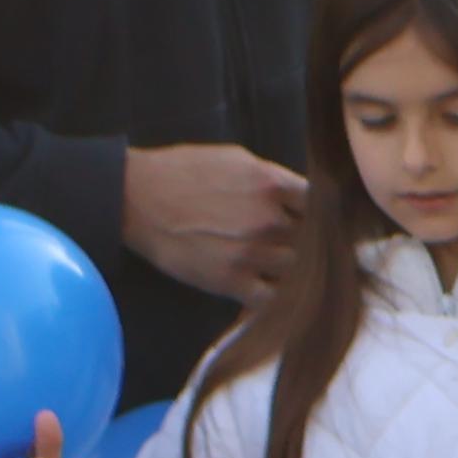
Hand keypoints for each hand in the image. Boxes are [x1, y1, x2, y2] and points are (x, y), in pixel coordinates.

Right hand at [126, 144, 307, 300]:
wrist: (135, 198)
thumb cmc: (182, 172)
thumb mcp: (236, 158)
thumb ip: (274, 178)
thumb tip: (302, 195)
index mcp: (272, 184)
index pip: (322, 205)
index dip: (320, 215)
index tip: (315, 221)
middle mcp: (268, 219)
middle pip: (311, 239)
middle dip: (305, 243)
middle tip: (294, 246)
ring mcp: (251, 252)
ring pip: (295, 269)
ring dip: (290, 269)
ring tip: (278, 266)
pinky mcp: (229, 280)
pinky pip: (270, 298)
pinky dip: (272, 296)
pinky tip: (265, 288)